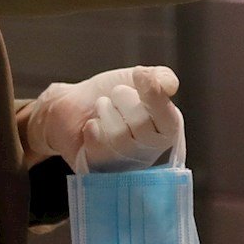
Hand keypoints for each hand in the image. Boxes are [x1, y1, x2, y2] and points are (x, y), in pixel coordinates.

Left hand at [22, 65, 182, 172]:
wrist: (73, 102)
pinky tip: (92, 126)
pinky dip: (92, 128)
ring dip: (105, 112)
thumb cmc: (109, 93)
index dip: (155, 97)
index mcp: (165, 127)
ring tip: (103, 110)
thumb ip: (160, 77)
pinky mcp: (102, 169)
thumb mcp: (138, 78)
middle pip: (142, 125)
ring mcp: (126, 162)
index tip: (139, 74)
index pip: (170, 120)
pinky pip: (100, 147)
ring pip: (120, 136)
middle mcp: (150, 149)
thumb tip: (170, 85)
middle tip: (116, 96)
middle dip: (123, 99)